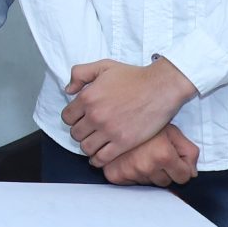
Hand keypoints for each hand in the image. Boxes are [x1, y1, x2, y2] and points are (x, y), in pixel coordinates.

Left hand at [61, 57, 195, 167]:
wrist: (161, 87)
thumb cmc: (135, 76)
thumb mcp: (104, 66)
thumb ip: (80, 73)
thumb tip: (68, 89)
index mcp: (88, 97)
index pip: (66, 117)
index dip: (73, 119)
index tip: (81, 119)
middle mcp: (95, 115)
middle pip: (75, 134)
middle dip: (81, 133)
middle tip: (90, 131)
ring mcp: (109, 130)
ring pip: (86, 148)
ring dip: (88, 147)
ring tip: (95, 143)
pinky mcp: (123, 142)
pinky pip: (102, 158)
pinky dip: (98, 160)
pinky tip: (100, 156)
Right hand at [101, 124, 198, 186]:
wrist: (115, 117)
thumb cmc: (146, 123)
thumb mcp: (173, 132)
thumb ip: (189, 151)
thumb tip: (192, 173)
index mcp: (163, 155)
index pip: (183, 177)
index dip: (181, 168)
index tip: (173, 158)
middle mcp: (146, 166)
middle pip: (165, 182)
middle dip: (164, 171)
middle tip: (155, 153)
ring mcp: (129, 172)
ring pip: (148, 183)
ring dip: (148, 173)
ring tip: (142, 154)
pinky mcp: (115, 175)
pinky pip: (131, 183)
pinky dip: (132, 174)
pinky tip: (130, 160)